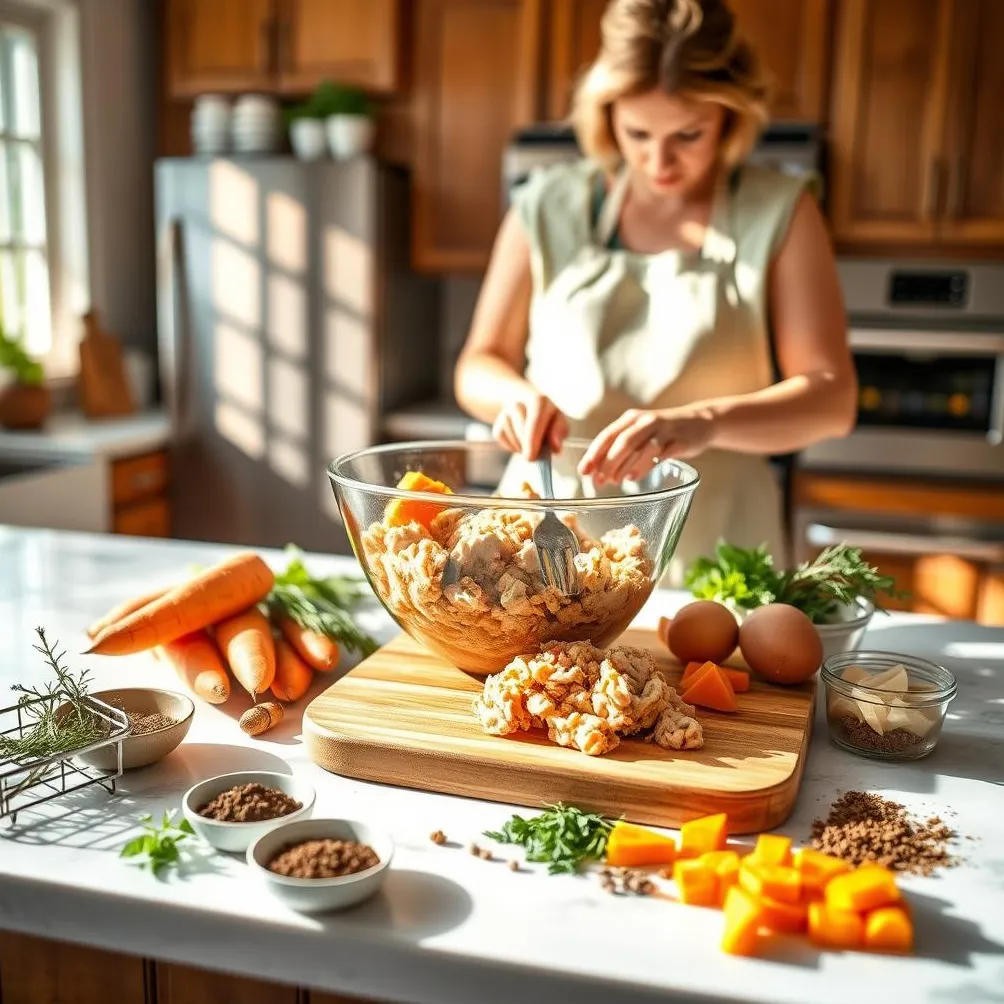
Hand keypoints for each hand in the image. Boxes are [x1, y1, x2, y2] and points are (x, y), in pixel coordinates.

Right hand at [492, 393, 568, 459]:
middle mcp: (518, 403)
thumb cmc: (546, 415)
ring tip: (530, 442)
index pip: (534, 423)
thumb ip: (559, 432)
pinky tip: (520, 440)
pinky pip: (505, 442)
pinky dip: (513, 447)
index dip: (532, 441)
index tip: (531, 457)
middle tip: (536, 454)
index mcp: (538, 400)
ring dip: (522, 447)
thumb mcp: (558, 420)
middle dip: (529, 447)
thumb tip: (556, 447)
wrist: (526, 404)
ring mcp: (505, 413)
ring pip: (513, 440)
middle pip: (522, 433)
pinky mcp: (497, 425)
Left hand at [578, 407, 715, 483]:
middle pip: (622, 442)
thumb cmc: (664, 432)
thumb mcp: (640, 433)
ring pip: (639, 447)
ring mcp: (663, 430)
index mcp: (631, 419)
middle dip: (607, 462)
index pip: (607, 435)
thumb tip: (598, 471)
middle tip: (597, 481)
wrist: (700, 422)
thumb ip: (621, 449)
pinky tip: (634, 477)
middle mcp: (645, 421)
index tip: (583, 471)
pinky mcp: (678, 441)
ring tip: (614, 481)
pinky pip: (659, 453)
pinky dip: (644, 466)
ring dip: (624, 466)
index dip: (593, 454)